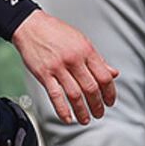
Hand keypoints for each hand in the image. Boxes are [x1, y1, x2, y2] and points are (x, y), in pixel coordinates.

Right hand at [11, 10, 117, 125]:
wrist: (30, 25)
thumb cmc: (57, 33)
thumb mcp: (82, 42)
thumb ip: (97, 60)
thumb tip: (114, 73)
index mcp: (86, 51)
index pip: (104, 76)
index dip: (109, 92)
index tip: (110, 102)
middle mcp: (74, 59)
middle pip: (91, 88)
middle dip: (97, 105)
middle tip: (99, 114)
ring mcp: (58, 67)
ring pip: (74, 94)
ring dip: (82, 111)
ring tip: (86, 120)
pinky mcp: (44, 73)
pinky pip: (55, 95)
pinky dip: (62, 110)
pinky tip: (68, 118)